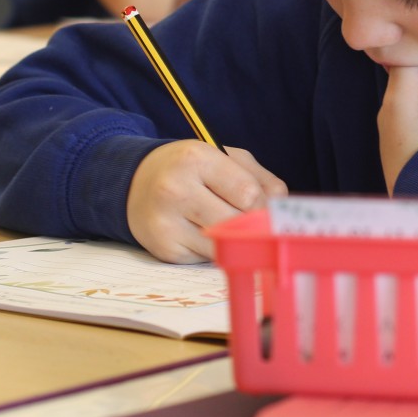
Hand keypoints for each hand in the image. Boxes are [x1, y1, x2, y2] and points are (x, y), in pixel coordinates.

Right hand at [126, 141, 287, 262]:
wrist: (135, 183)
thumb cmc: (190, 169)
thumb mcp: (225, 158)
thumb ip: (260, 178)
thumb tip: (282, 208)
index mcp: (196, 159)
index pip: (248, 194)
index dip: (263, 206)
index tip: (264, 209)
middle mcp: (176, 190)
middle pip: (236, 222)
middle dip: (251, 225)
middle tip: (253, 222)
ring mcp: (167, 222)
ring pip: (223, 245)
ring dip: (234, 240)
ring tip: (230, 227)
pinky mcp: (164, 249)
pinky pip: (206, 258)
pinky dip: (214, 250)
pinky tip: (205, 235)